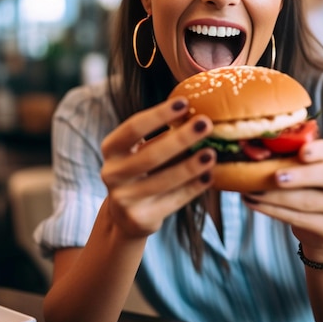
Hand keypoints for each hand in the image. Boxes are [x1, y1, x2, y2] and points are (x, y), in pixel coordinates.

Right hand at [100, 97, 215, 238]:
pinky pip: (173, 201)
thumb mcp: (142, 151)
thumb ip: (163, 136)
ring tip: (212, 153)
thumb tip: (197, 116)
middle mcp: (112, 173)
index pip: (133, 127)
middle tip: (205, 124)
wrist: (125, 216)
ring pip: (163, 180)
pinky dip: (193, 188)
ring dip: (190, 166)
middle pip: (150, 155)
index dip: (159, 114)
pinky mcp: (140, 219)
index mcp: (111, 148)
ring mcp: (124, 199)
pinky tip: (209, 177)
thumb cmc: (141, 171)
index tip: (184, 102)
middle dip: (180, 139)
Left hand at [242, 138, 322, 260]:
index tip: (301, 152)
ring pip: (309, 201)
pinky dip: (274, 211)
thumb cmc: (307, 187)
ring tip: (250, 191)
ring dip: (275, 197)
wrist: (322, 226)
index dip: (319, 150)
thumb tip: (254, 149)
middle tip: (275, 177)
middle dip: (300, 175)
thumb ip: (289, 156)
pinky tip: (255, 204)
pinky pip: (301, 219)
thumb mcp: (303, 168)